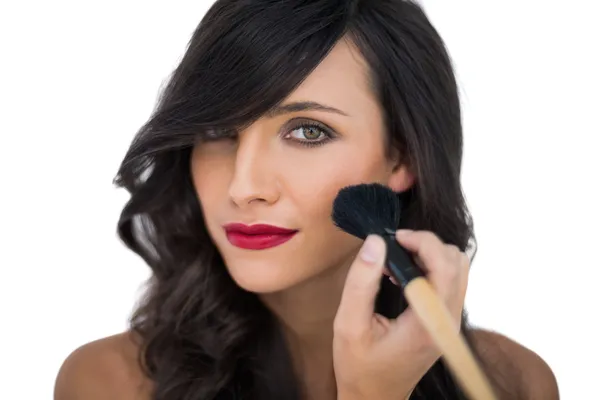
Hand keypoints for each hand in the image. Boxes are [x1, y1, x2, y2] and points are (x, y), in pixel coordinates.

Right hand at [333, 229, 469, 399]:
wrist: (374, 398)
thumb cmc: (359, 367)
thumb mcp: (349, 324)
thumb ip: (361, 282)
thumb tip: (375, 242)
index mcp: (427, 324)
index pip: (445, 266)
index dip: (422, 242)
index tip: (393, 238)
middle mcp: (447, 322)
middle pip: (457, 262)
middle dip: (426, 244)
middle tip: (394, 246)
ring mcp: (449, 323)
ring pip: (458, 269)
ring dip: (430, 255)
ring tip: (397, 261)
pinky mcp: (444, 323)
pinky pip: (450, 282)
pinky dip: (431, 268)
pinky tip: (403, 275)